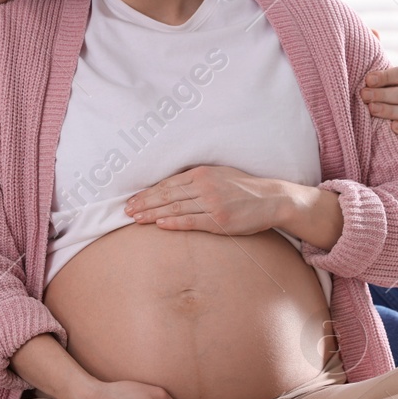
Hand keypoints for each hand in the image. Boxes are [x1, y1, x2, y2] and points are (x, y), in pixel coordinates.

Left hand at [125, 165, 286, 235]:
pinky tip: (159, 225)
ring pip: (175, 208)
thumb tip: (171, 186)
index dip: (147, 193)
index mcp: (202, 173)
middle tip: (127, 211)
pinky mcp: (219, 220)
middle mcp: (204, 186)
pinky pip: (191, 221)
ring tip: (136, 219)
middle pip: (167, 195)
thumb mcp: (219, 175)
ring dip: (153, 214)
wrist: (271, 199)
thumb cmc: (243, 188)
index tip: (132, 200)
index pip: (168, 184)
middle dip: (144, 203)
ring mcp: (212, 203)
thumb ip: (196, 179)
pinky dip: (173, 223)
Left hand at [362, 65, 397, 144]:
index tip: (368, 80)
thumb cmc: (383, 108)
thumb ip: (375, 85)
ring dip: (390, 110)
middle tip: (364, 96)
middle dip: (383, 94)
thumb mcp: (381, 94)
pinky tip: (393, 127)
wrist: (394, 137)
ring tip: (372, 109)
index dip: (387, 76)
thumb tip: (363, 80)